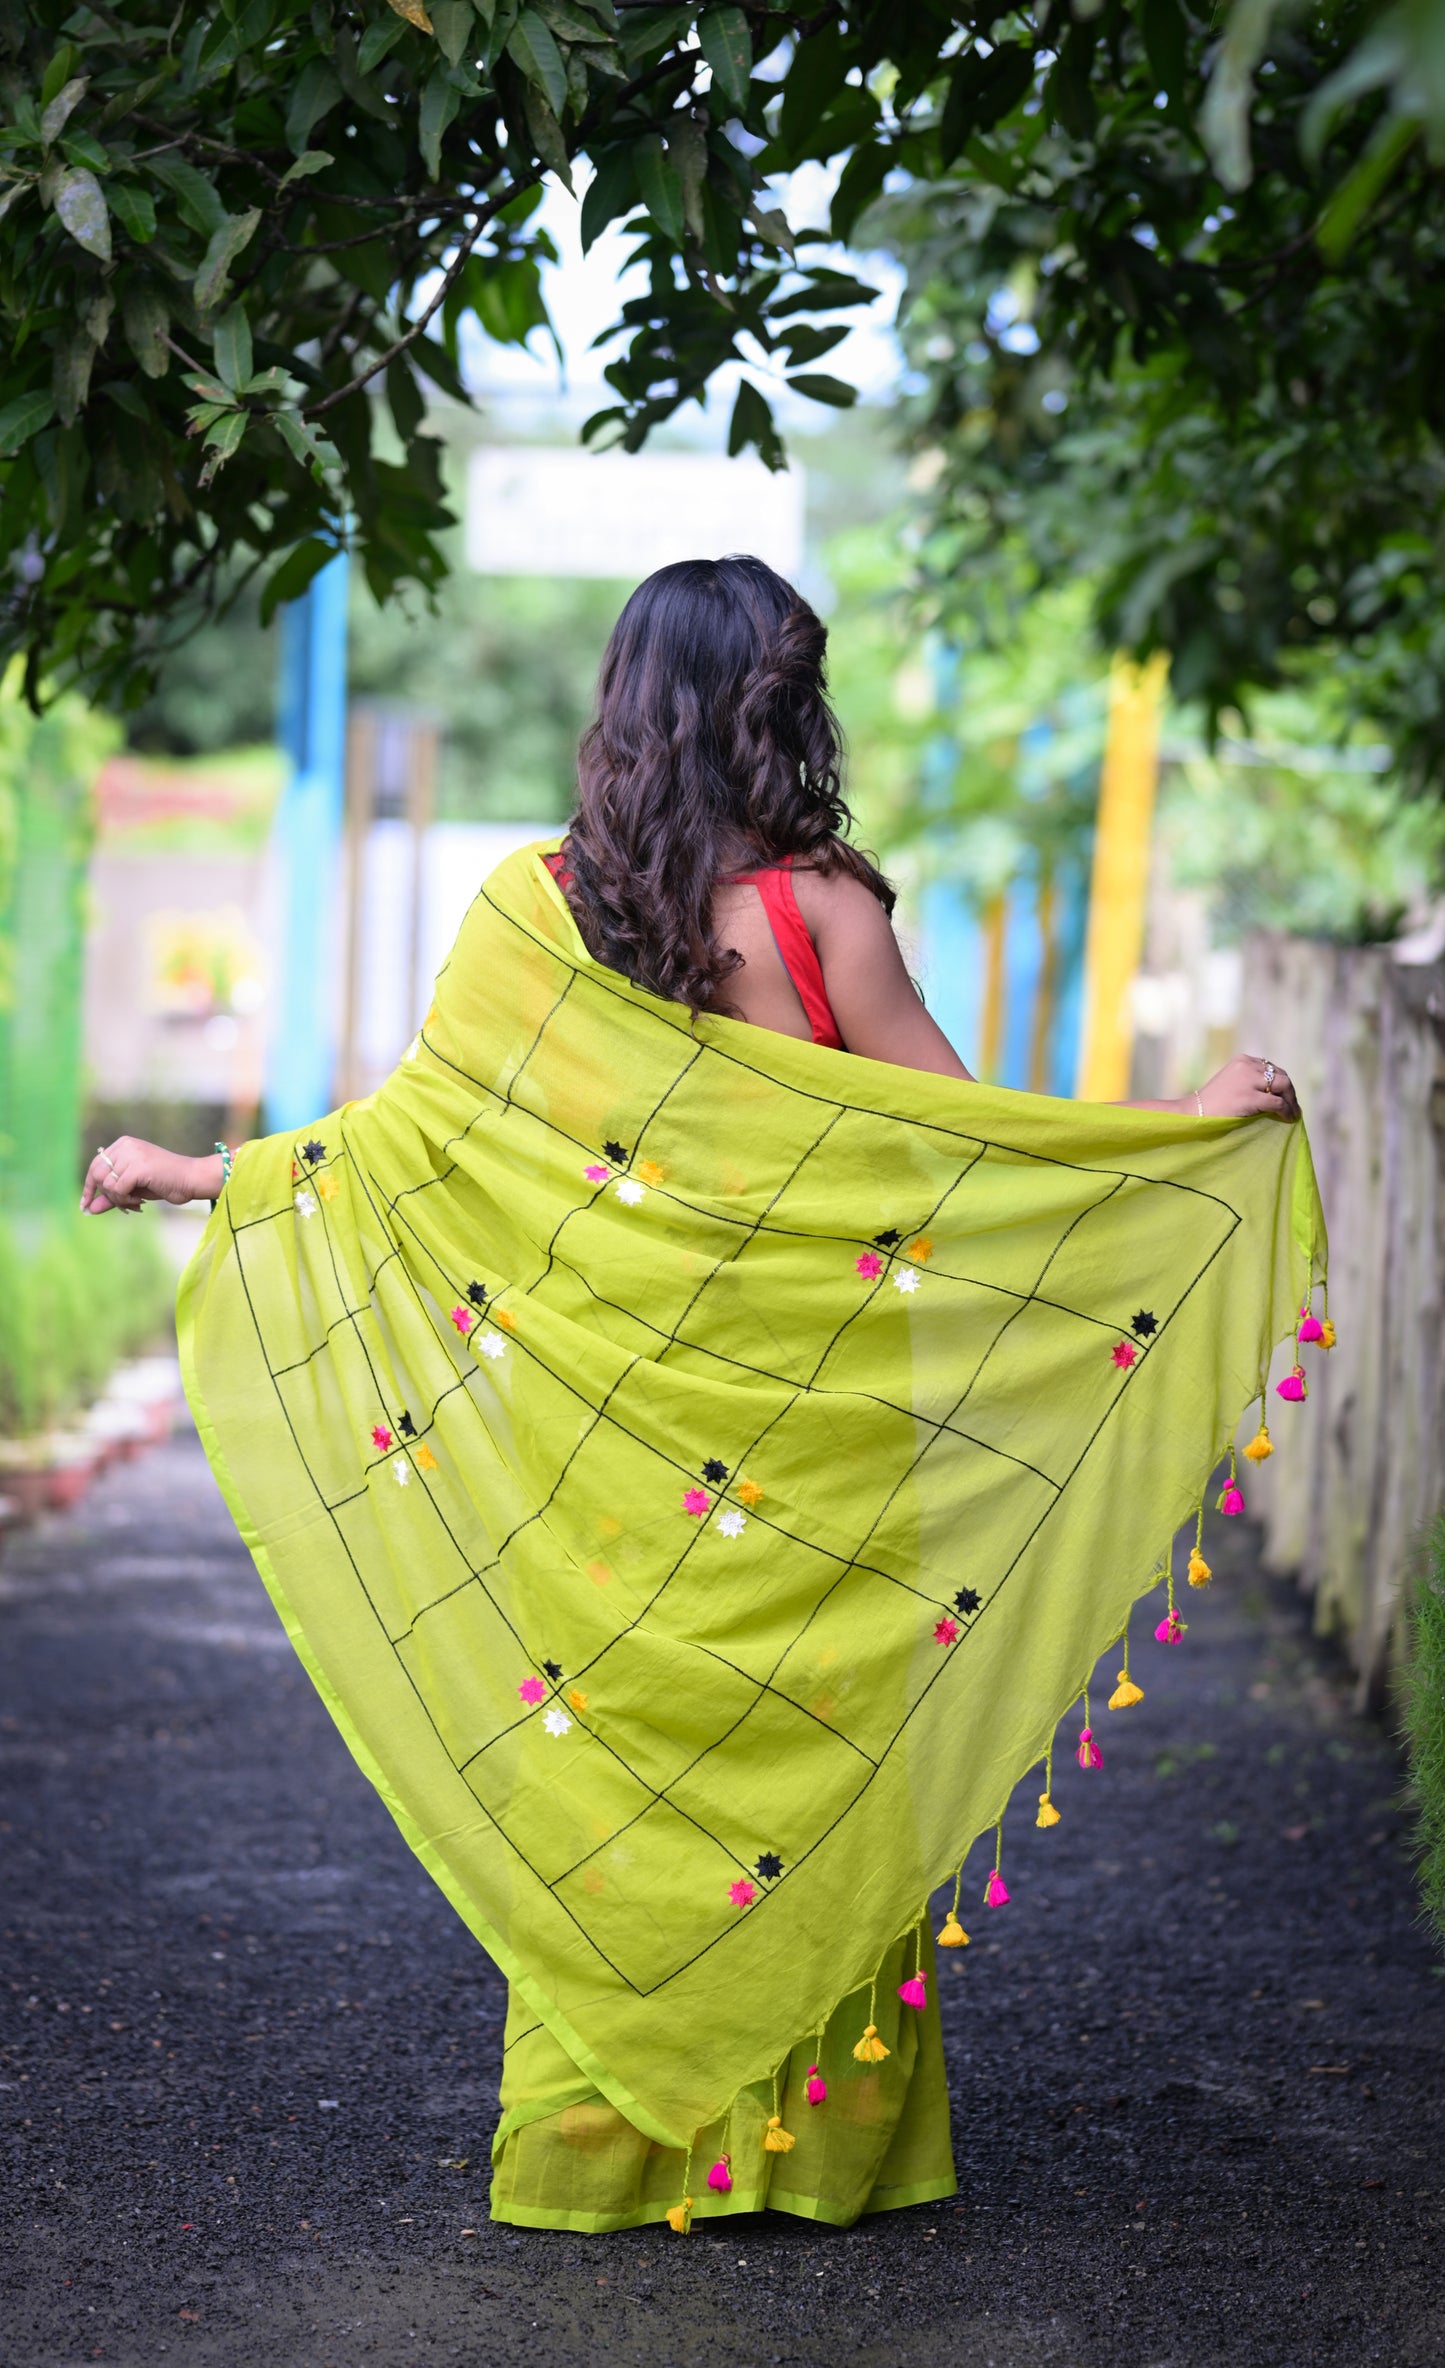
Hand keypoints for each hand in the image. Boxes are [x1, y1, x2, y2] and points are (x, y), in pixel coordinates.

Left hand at [80, 1138, 216, 1212]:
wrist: (191, 1179)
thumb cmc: (165, 1182)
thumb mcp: (133, 1190)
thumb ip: (111, 1196)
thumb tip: (89, 1209)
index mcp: (123, 1145)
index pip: (95, 1165)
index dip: (89, 1187)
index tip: (85, 1205)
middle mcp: (125, 1145)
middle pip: (96, 1174)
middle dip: (105, 1196)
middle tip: (123, 1206)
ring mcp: (132, 1154)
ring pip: (106, 1184)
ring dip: (118, 1200)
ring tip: (135, 1203)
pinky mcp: (138, 1166)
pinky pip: (118, 1189)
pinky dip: (126, 1200)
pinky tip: (140, 1201)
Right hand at [1194, 1055, 1299, 1121]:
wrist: (1194, 1114)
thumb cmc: (1212, 1103)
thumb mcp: (1232, 1082)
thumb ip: (1251, 1080)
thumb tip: (1276, 1091)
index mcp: (1242, 1060)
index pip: (1272, 1068)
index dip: (1282, 1083)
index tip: (1285, 1096)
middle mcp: (1247, 1065)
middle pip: (1281, 1075)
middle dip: (1290, 1092)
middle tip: (1293, 1107)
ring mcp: (1248, 1081)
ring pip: (1284, 1086)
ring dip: (1291, 1101)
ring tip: (1293, 1113)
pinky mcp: (1249, 1097)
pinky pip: (1277, 1103)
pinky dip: (1286, 1111)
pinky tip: (1287, 1118)